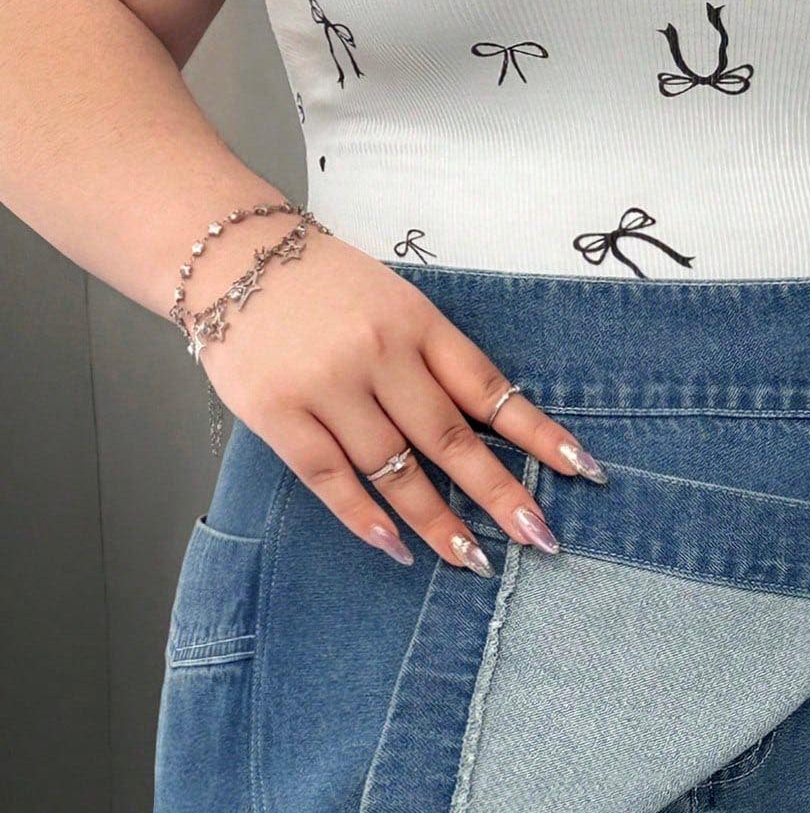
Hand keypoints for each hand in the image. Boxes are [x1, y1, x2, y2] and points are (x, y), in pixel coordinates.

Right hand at [196, 230, 607, 571]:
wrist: (225, 252)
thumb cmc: (322, 287)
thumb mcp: (393, 301)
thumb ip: (434, 361)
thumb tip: (492, 434)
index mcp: (416, 322)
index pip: (489, 386)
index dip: (536, 433)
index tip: (581, 470)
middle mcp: (377, 352)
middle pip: (450, 438)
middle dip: (500, 494)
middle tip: (540, 539)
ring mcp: (327, 384)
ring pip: (394, 469)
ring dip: (438, 522)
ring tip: (474, 560)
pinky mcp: (278, 413)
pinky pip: (330, 478)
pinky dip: (365, 518)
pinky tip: (398, 548)